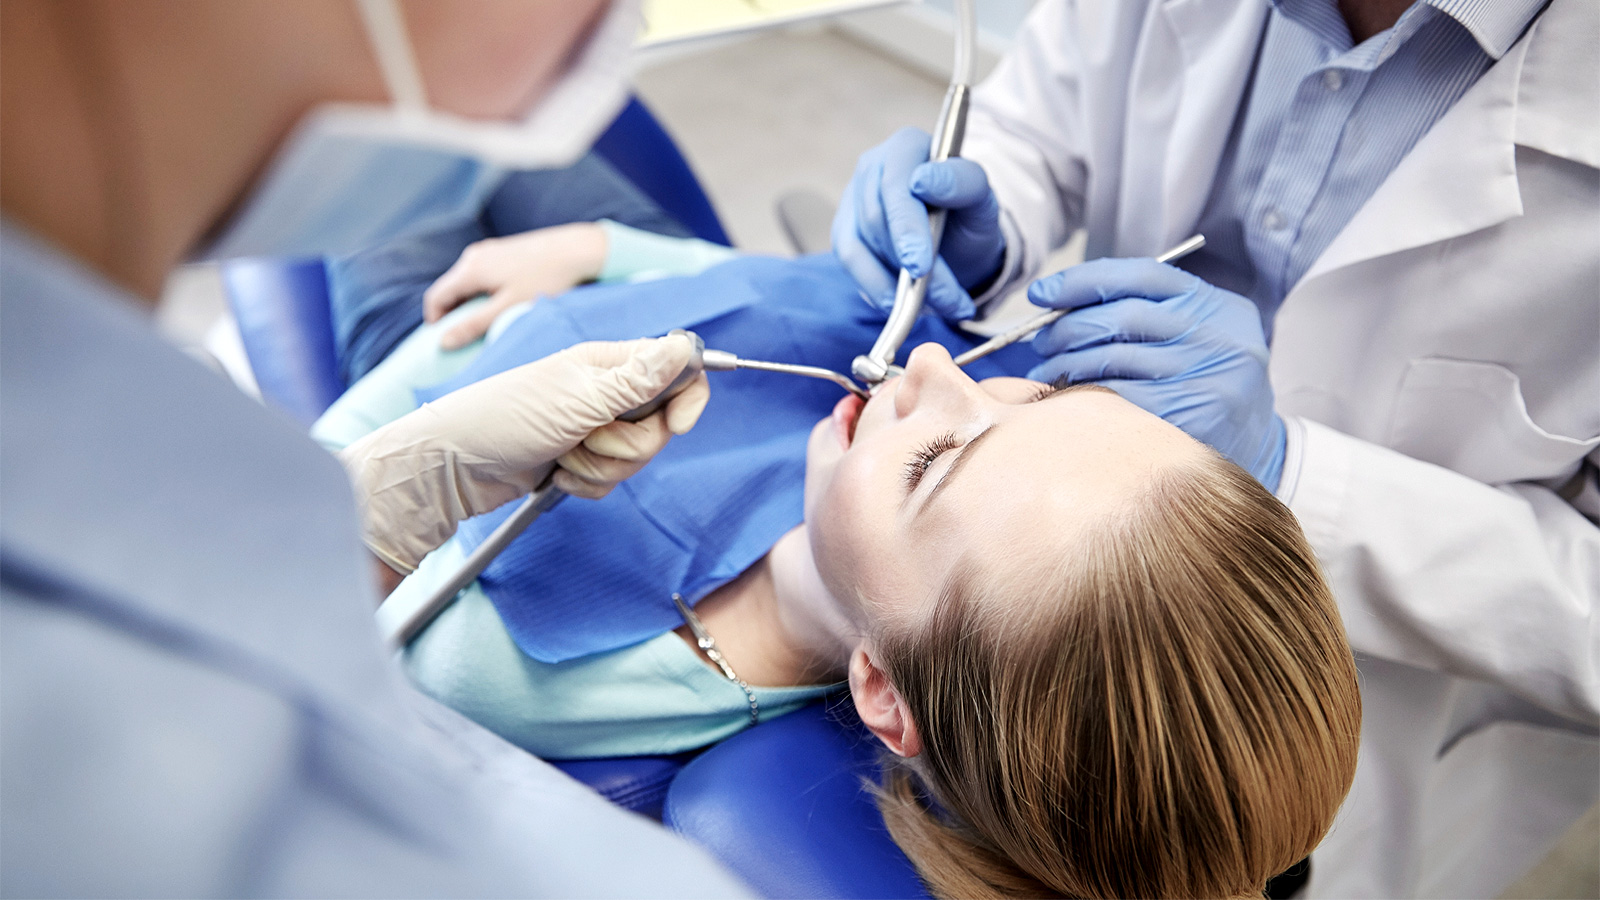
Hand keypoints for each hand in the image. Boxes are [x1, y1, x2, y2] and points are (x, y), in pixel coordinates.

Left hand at [341, 334, 710, 572]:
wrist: (456, 465)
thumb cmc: (505, 418)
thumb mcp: (578, 398)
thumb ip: (637, 379)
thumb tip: (684, 345)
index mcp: (609, 363)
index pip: (676, 371)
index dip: (687, 399)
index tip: (678, 426)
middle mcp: (606, 392)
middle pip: (660, 426)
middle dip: (628, 445)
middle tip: (590, 437)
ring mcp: (593, 427)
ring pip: (636, 458)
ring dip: (601, 467)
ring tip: (563, 455)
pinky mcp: (580, 458)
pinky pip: (611, 480)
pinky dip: (587, 483)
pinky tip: (557, 474)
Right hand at [422, 222, 607, 349]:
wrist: (577, 249)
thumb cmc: (546, 280)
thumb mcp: (508, 308)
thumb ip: (475, 325)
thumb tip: (444, 343)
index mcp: (470, 269)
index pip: (436, 297)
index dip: (435, 321)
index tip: (444, 341)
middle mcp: (474, 256)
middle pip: (450, 288)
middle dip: (452, 313)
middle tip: (465, 336)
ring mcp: (489, 250)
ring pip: (466, 280)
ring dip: (469, 302)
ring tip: (485, 323)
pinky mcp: (503, 250)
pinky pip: (482, 273)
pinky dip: (482, 291)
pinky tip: (502, 303)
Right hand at [831, 127, 1003, 321]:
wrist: (958, 241)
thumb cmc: (968, 216)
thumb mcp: (981, 199)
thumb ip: (962, 182)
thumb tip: (924, 181)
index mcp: (907, 147)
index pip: (897, 185)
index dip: (906, 227)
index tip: (920, 265)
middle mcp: (873, 167)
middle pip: (876, 220)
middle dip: (909, 267)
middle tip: (942, 299)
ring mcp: (853, 199)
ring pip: (861, 246)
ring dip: (898, 284)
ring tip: (940, 305)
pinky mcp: (844, 232)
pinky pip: (851, 263)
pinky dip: (875, 289)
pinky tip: (900, 304)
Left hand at [1026, 258, 1286, 490]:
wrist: (1260, 448)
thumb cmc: (1207, 386)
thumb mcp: (1197, 337)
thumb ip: (1146, 312)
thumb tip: (1057, 303)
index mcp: (1220, 308)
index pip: (1143, 276)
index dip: (1083, 280)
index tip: (1043, 292)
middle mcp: (1220, 339)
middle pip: (1122, 317)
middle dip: (1067, 327)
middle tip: (1043, 342)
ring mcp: (1209, 382)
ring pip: (1113, 360)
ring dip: (1066, 365)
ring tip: (1047, 374)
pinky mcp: (1190, 422)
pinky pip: (1116, 402)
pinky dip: (1081, 398)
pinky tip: (1066, 402)